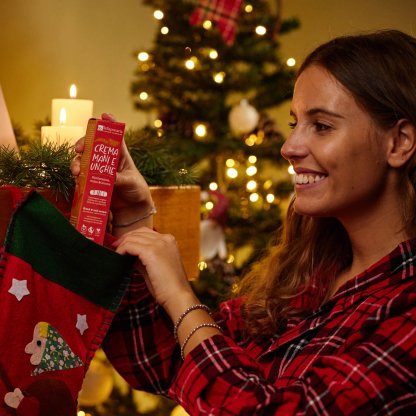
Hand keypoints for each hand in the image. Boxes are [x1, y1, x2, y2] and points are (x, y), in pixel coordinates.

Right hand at [70, 113, 153, 231]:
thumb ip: (120, 179)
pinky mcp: (93, 181)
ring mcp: (99, 170)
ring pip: (83, 159)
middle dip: (83, 143)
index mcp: (121, 155)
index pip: (115, 136)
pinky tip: (76, 178)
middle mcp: (108, 159)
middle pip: (92, 145)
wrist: (132, 208)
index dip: (110, 124)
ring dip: (77, 162)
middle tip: (78, 149)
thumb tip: (109, 178)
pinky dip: (77, 175)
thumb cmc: (136, 190)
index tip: (104, 115)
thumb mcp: (131, 182)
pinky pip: (82, 175)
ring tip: (77, 171)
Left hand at [113, 227, 197, 318]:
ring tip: (117, 253)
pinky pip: (130, 245)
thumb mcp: (156, 267)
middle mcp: (165, 239)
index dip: (132, 236)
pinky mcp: (151, 252)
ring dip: (123, 244)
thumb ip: (144, 258)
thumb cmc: (168, 286)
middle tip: (116, 247)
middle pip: (139, 232)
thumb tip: (131, 255)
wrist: (177, 295)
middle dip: (125, 238)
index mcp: (169, 240)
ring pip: (133, 237)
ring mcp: (158, 244)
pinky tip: (119, 256)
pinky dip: (122, 250)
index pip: (146, 232)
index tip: (122, 244)